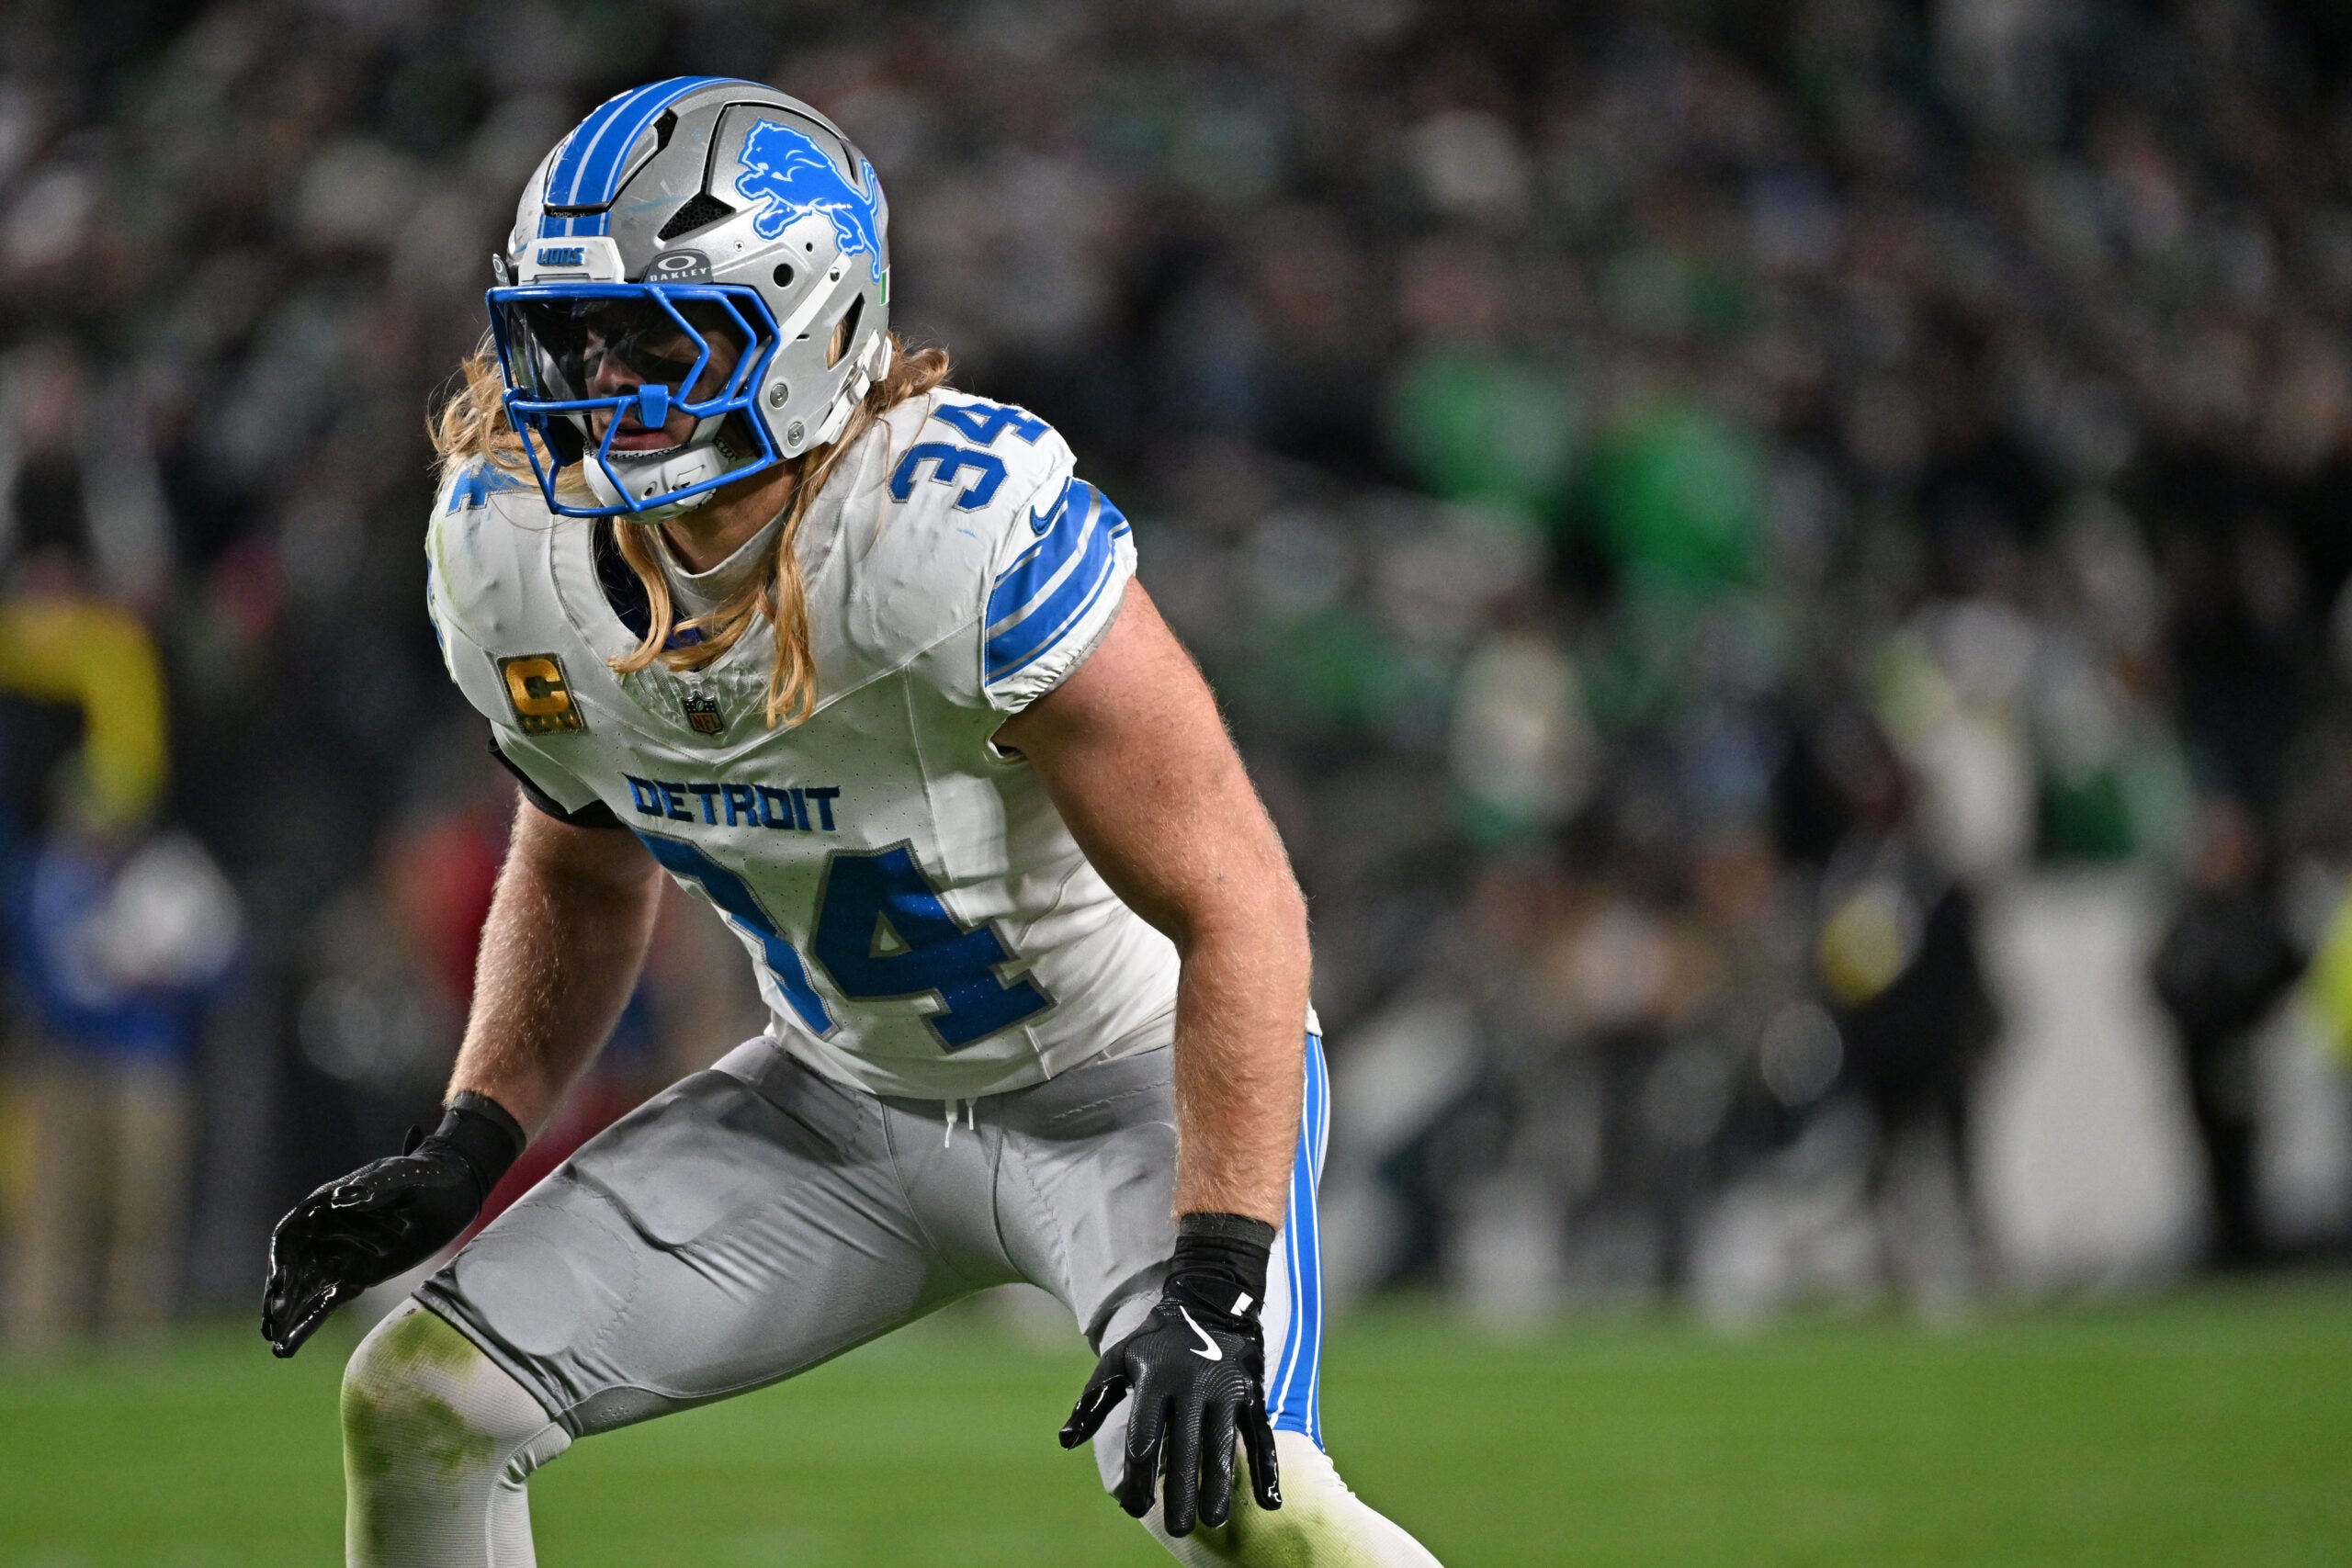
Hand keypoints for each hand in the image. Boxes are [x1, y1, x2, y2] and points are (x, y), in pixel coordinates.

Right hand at [261, 1094, 522, 1357]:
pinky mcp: (355, 1276)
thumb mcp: (398, 1173)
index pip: (290, 1236)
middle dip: (280, 1296)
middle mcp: (323, 1233)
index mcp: (324, 1204)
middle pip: (292, 1268)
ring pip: (305, 1290)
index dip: (281, 1261)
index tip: (279, 1284)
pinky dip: (310, 1322)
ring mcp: (338, 1256)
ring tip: (275, 1345)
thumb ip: (370, 1186)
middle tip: (271, 1324)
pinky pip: (326, 1302)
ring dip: (290, 1316)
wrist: (452, 1189)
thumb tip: (344, 1197)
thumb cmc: (420, 1173)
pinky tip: (291, 1346)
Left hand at [1060, 1214, 1281, 1535]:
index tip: (1133, 1508)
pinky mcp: (1252, 1393)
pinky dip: (1267, 1469)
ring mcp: (1226, 1389)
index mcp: (1155, 1380)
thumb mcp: (1119, 1361)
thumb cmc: (1156, 1343)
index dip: (1137, 1478)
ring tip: (1212, 1521)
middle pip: (1184, 1450)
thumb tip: (1065, 1441)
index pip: (1144, 1439)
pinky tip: (1269, 1501)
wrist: (1210, 1303)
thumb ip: (1093, 1401)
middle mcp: (1192, 1385)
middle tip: (1175, 1528)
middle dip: (1179, 1493)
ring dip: (1219, 1488)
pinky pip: (1261, 1436)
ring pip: (1222, 1446)